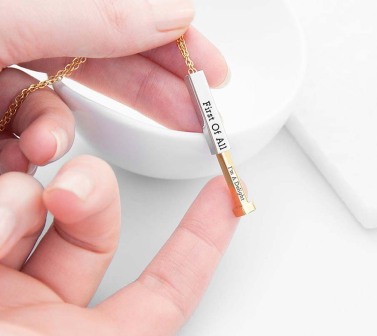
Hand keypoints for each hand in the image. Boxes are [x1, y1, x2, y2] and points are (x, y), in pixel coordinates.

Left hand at [0, 0, 227, 173]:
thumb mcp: (7, 12)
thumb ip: (91, 16)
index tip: (209, 70)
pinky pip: (24, 132)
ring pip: (55, 102)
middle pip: (99, 55)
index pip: (114, 4)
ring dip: (57, 130)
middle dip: (145, 90)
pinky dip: (28, 149)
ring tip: (45, 148)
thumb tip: (173, 13)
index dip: (170, 38)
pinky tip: (22, 154)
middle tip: (192, 115)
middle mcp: (11, 18)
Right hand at [0, 155, 237, 334]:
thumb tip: (128, 266)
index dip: (199, 241)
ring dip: (24, 199)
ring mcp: (6, 287)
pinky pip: (0, 207)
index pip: (165, 292)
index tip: (224, 196)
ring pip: (39, 210)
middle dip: (95, 193)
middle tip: (71, 190)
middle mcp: (41, 317)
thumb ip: (139, 316)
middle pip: (96, 231)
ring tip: (5, 215)